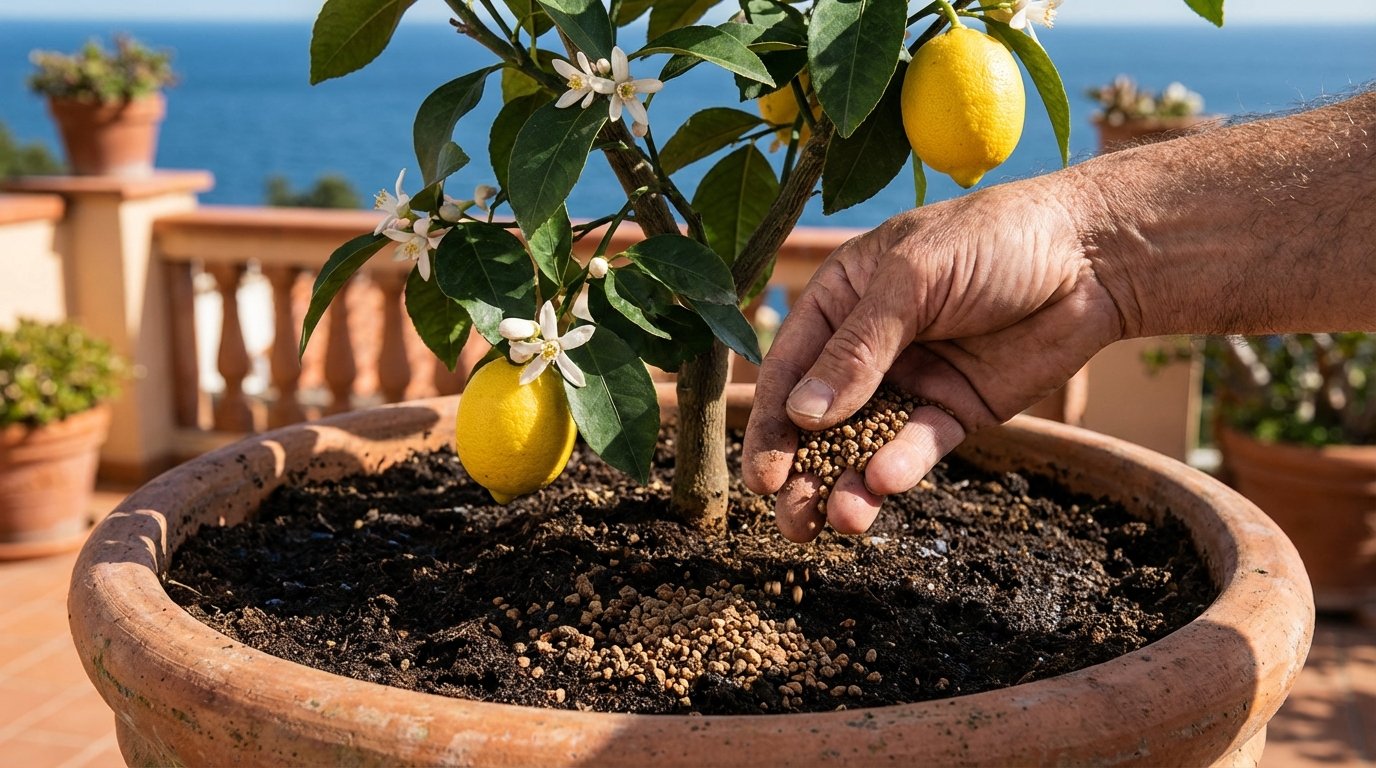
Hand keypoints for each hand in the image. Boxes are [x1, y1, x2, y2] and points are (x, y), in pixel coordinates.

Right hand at [743, 177, 1125, 541]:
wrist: (1092, 256)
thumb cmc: (993, 240)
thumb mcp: (914, 280)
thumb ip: (858, 349)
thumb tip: (803, 415)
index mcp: (841, 299)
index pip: (791, 367)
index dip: (773, 421)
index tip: (762, 474)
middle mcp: (867, 346)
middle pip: (820, 418)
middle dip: (803, 471)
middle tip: (791, 520)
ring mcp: (911, 380)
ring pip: (866, 442)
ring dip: (848, 483)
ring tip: (841, 520)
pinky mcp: (955, 409)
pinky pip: (919, 444)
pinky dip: (902, 465)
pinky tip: (887, 483)